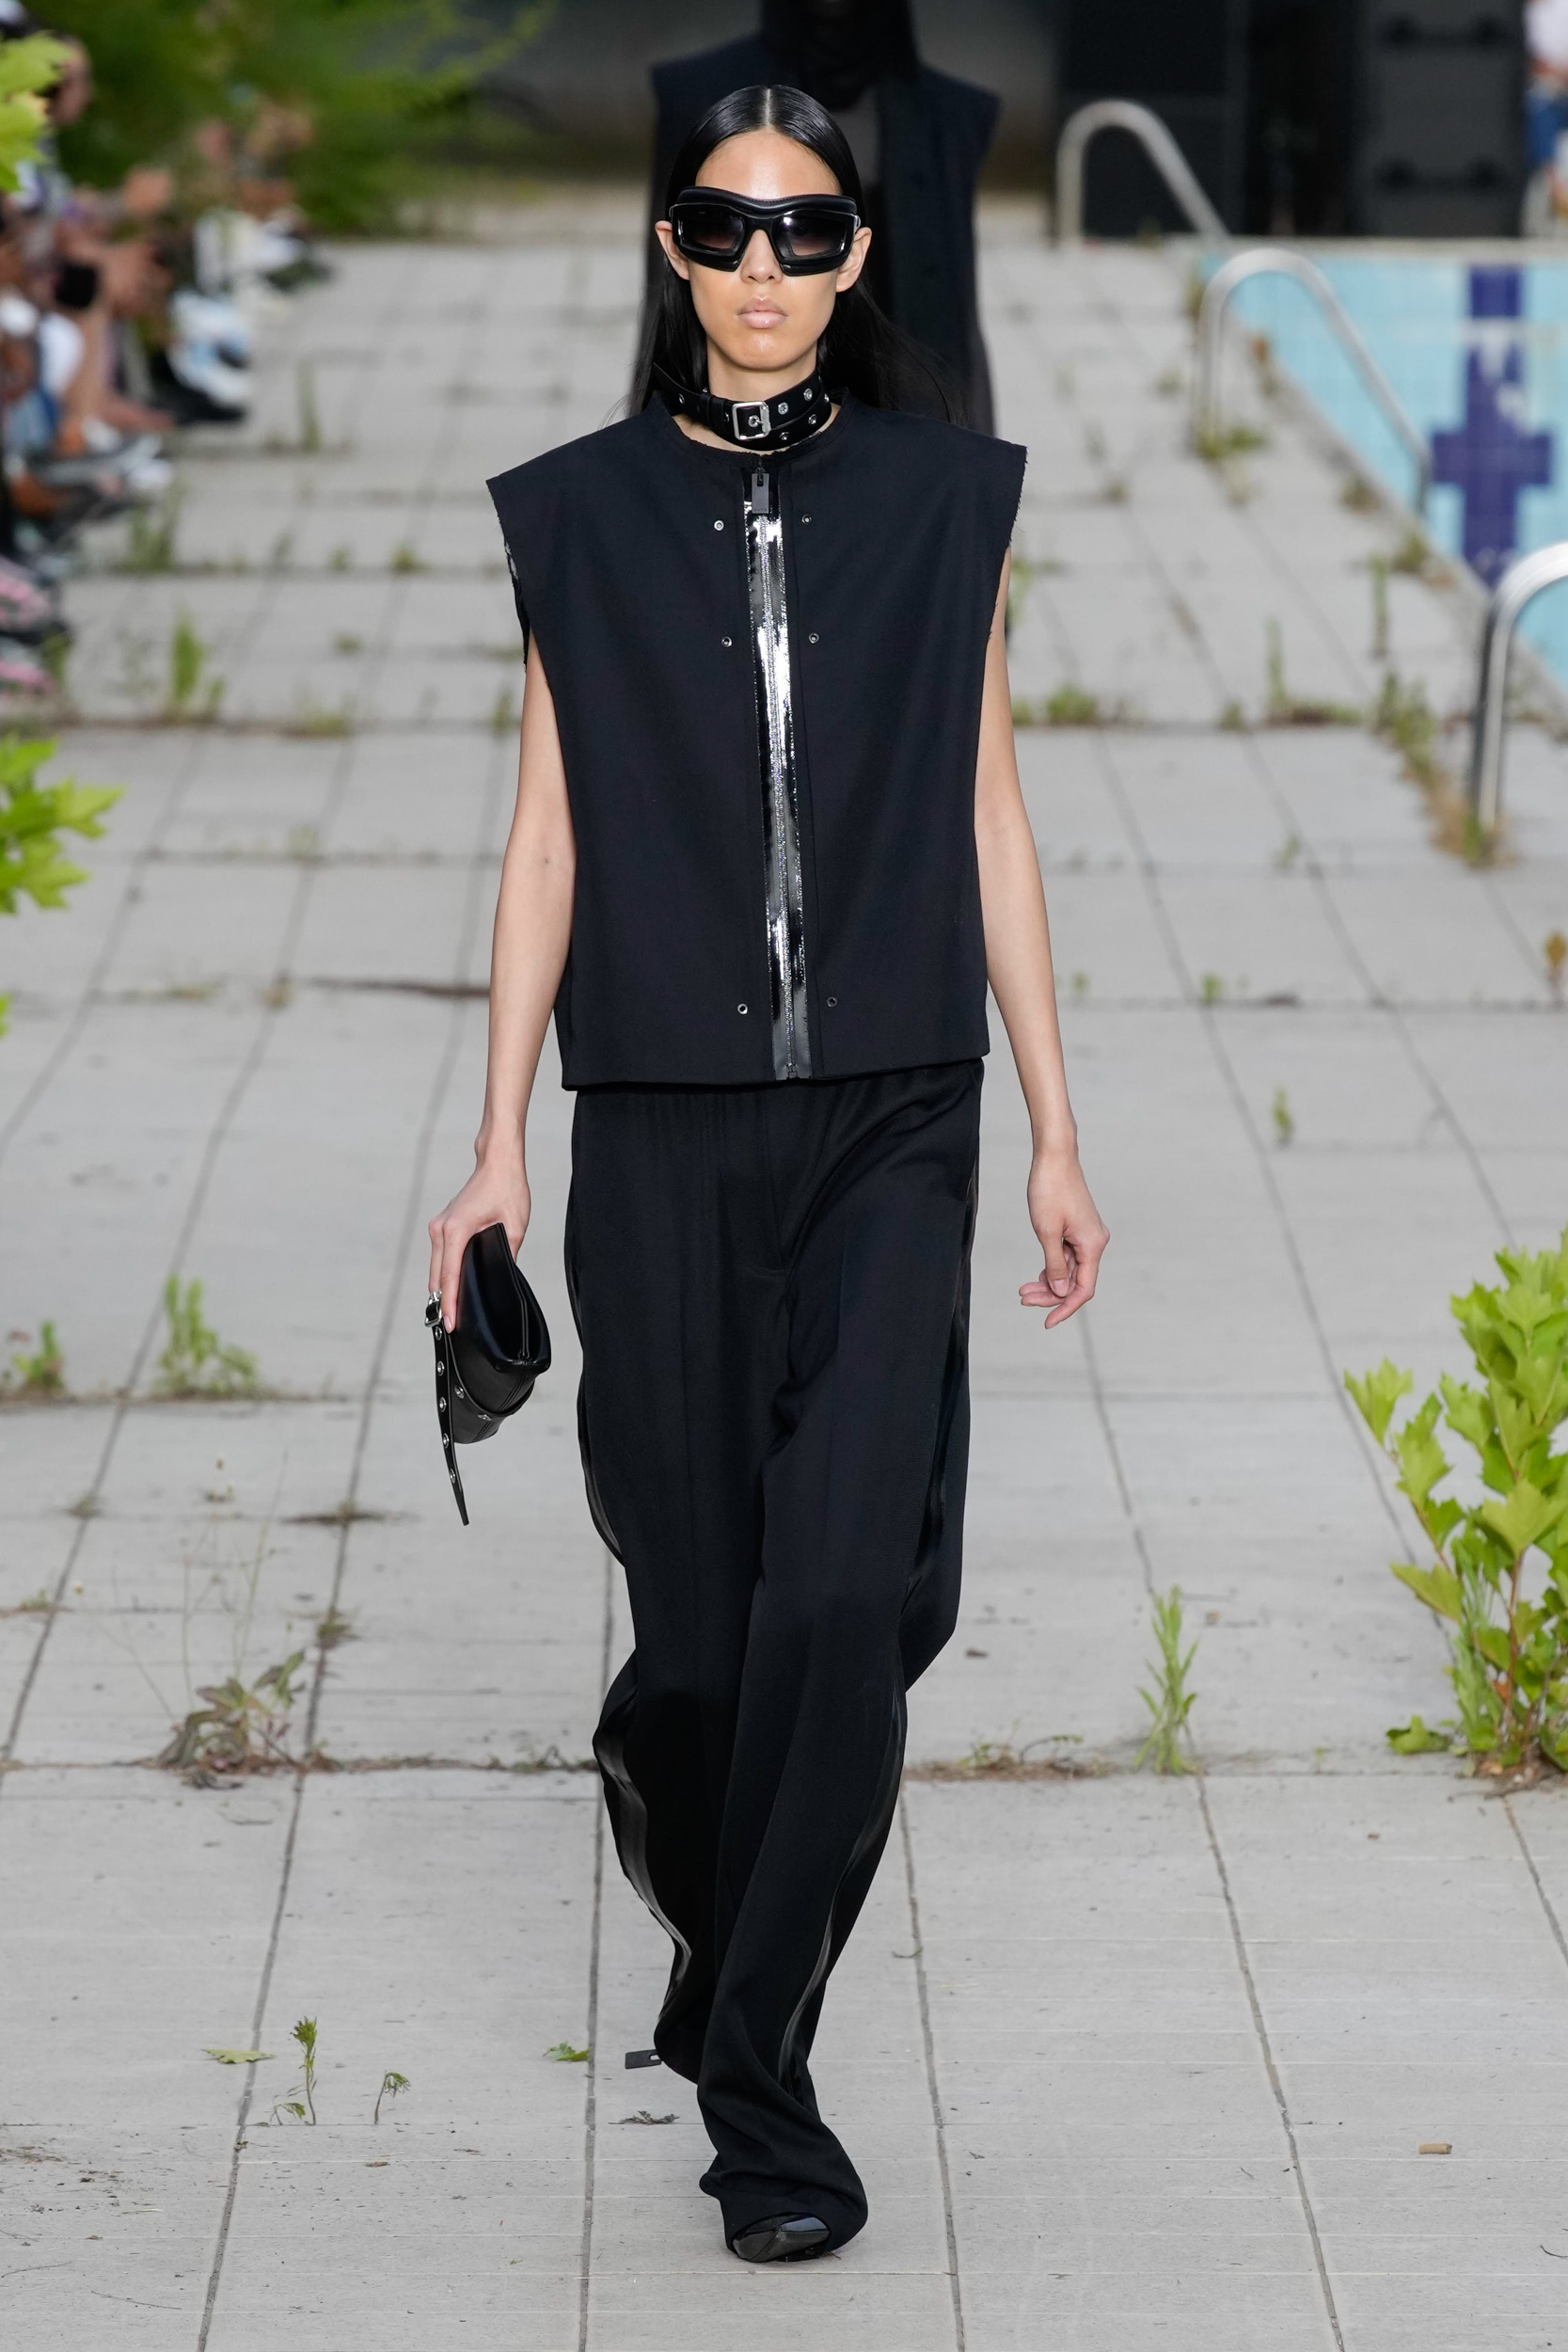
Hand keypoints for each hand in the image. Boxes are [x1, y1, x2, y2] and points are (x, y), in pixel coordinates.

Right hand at [427, 1152, 529, 1331]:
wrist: (497, 1163)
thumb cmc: (507, 1188)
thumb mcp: (514, 1226)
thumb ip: (506, 1255)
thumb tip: (500, 1278)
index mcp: (457, 1229)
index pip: (450, 1275)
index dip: (449, 1302)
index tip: (449, 1322)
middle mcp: (441, 1228)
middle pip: (437, 1275)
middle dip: (441, 1301)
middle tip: (449, 1327)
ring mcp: (439, 1226)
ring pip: (436, 1267)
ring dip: (441, 1288)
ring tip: (449, 1313)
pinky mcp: (442, 1226)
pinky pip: (440, 1257)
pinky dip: (443, 1274)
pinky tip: (451, 1289)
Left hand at [1020, 1148, 1107, 1327]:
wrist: (1054, 1156)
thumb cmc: (1049, 1189)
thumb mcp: (1046, 1232)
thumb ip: (1053, 1265)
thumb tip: (1058, 1291)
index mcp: (1092, 1245)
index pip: (1083, 1290)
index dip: (1064, 1308)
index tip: (1046, 1322)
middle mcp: (1095, 1242)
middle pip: (1075, 1281)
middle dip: (1050, 1295)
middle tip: (1023, 1300)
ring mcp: (1087, 1235)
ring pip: (1069, 1270)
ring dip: (1048, 1282)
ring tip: (1023, 1291)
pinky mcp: (1079, 1229)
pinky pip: (1068, 1257)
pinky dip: (1052, 1267)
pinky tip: (1036, 1276)